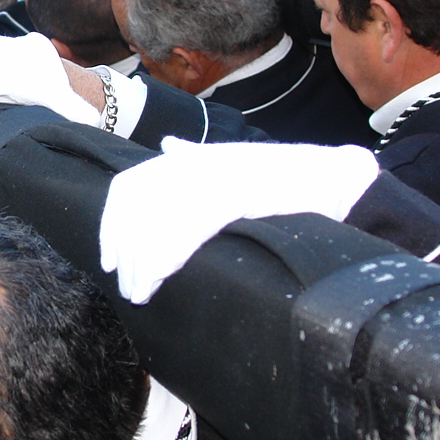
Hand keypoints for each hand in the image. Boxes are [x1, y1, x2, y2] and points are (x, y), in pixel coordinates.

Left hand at [98, 138, 380, 302]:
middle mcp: (192, 163)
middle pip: (134, 208)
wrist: (327, 178)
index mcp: (188, 159)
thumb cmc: (282, 177)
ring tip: (139, 294)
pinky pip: (180, 234)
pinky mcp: (229, 198)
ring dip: (140, 266)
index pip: (128, 187)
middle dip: (124, 250)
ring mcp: (209, 179)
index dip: (113, 225)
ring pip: (153, 226)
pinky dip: (160, 263)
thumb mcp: (231, 162)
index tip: (111, 259)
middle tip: (126, 285)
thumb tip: (170, 146)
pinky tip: (155, 284)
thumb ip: (195, 157)